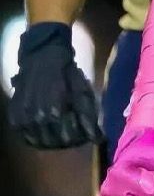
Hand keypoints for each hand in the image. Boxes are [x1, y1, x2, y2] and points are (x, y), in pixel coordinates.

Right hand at [9, 22, 102, 147]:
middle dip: (66, 141)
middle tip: (75, 136)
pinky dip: (34, 139)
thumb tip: (96, 136)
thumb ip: (87, 114)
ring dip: (51, 142)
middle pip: (53, 142)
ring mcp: (23, 118)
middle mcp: (37, 118)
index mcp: (54, 111)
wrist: (43, 54)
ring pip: (37, 141)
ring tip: (61, 136)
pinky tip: (43, 135)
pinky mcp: (14, 115)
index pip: (68, 137)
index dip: (79, 138)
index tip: (86, 136)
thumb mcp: (81, 89)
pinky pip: (23, 135)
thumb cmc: (66, 70)